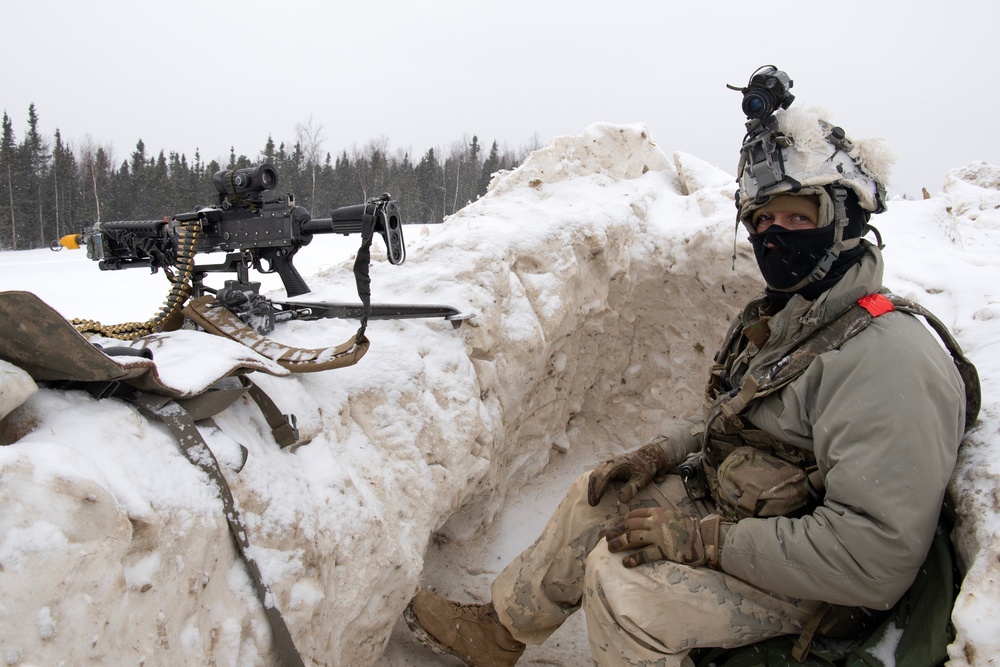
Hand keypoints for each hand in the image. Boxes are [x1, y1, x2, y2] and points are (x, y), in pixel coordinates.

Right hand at [587, 443, 669, 506]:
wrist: (649, 455)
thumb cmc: (646, 468)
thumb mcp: (642, 479)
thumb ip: (632, 488)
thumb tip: (620, 500)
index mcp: (616, 464)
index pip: (603, 476)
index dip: (598, 489)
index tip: (596, 500)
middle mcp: (610, 462)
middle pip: (596, 475)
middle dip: (592, 490)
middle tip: (592, 504)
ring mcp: (608, 463)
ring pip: (595, 474)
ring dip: (592, 487)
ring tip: (593, 500)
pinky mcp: (609, 465)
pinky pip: (598, 474)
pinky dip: (595, 483)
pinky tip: (596, 492)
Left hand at [606, 508, 724, 568]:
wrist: (705, 538)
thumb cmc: (690, 527)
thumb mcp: (672, 515)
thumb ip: (658, 517)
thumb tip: (642, 522)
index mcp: (658, 512)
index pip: (634, 515)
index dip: (621, 521)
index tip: (614, 526)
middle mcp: (656, 522)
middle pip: (630, 525)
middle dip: (617, 531)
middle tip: (607, 538)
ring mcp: (659, 536)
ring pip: (633, 537)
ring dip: (619, 543)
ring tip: (611, 548)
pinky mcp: (664, 550)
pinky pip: (645, 554)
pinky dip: (634, 558)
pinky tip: (626, 562)